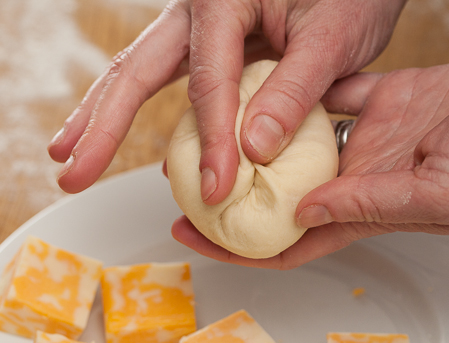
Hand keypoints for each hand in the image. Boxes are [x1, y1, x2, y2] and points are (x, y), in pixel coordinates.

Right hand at [48, 0, 405, 202]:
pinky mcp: (214, 49)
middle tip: (71, 169)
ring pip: (143, 75)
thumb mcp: (332, 38)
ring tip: (76, 155)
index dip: (212, 141)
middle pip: (137, 70)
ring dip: (105, 117)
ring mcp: (201, 32)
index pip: (208, 82)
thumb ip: (294, 90)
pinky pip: (179, 86)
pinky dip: (159, 120)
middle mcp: (200, 13)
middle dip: (100, 123)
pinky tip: (151, 149)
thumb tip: (254, 149)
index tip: (217, 189)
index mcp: (224, 0)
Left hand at [172, 62, 448, 268]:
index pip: (286, 242)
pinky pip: (325, 96)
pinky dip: (298, 90)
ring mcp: (361, 139)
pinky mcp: (375, 102)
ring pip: (294, 142)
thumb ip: (374, 204)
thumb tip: (306, 211)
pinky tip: (270, 81)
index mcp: (362, 210)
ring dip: (258, 138)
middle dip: (231, 192)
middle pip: (275, 193)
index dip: (238, 247)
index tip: (193, 236)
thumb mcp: (442, 192)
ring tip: (215, 127)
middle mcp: (351, 178)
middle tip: (185, 178)